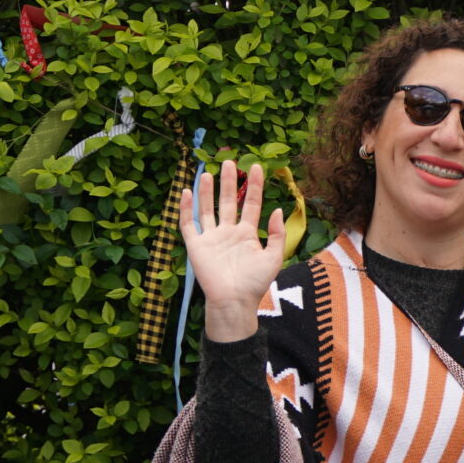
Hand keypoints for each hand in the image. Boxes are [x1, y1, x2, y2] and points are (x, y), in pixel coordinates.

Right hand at [185, 159, 288, 341]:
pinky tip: (185, 192)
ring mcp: (211, 237)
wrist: (234, 301)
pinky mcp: (196, 245)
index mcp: (247, 234)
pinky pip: (188, 224)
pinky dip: (186, 209)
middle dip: (229, 182)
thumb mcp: (274, 257)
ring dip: (207, 191)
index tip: (257, 167)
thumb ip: (277, 234)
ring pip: (208, 209)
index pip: (251, 204)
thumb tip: (277, 209)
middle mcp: (229, 232)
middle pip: (228, 202)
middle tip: (230, 161)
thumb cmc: (255, 283)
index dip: (254, 186)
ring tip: (208, 172)